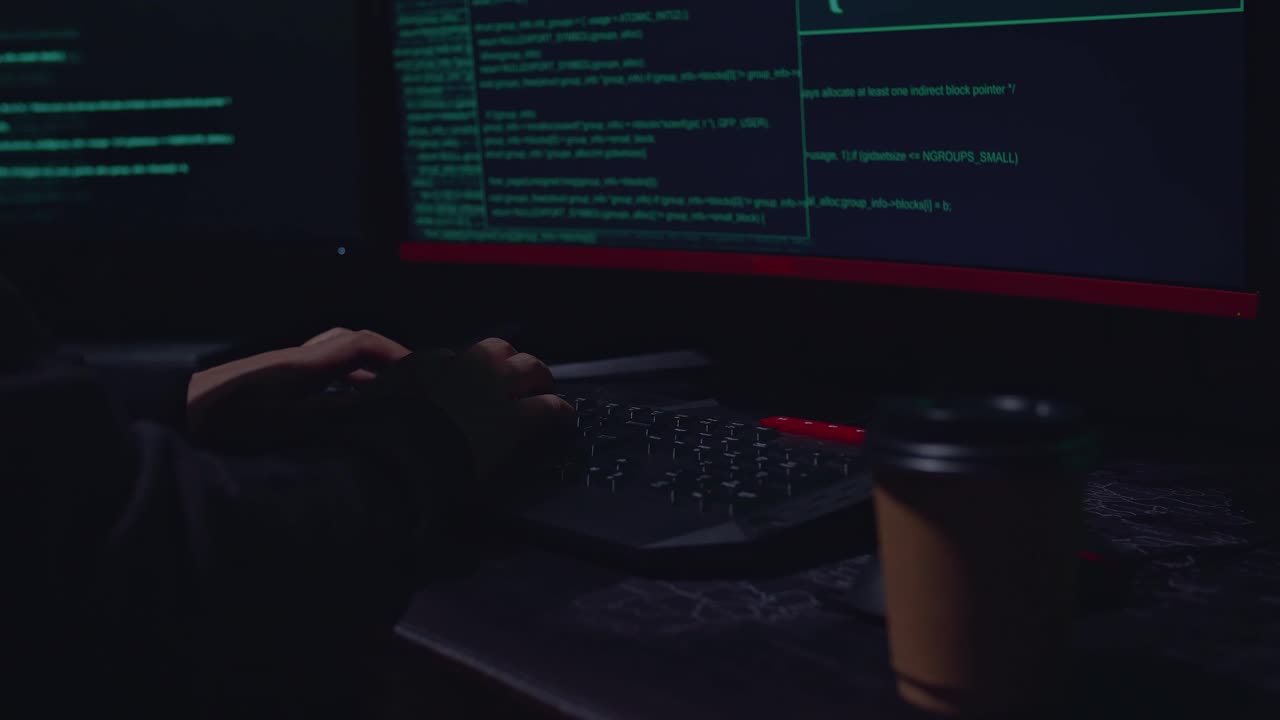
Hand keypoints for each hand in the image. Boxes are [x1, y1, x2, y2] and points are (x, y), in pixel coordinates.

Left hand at [187, 328, 411, 448]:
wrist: (183, 411)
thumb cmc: (233, 418)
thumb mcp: (288, 422)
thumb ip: (333, 414)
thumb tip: (373, 411)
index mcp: (309, 362)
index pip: (363, 342)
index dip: (395, 353)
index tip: (420, 371)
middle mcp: (300, 356)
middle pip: (350, 342)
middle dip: (381, 357)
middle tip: (405, 380)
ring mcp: (285, 366)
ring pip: (334, 356)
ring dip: (360, 368)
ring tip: (382, 393)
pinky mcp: (273, 378)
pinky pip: (319, 370)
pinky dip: (340, 380)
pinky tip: (343, 405)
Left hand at [414, 338, 574, 479]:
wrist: (384, 462)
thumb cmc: (442, 484)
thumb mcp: (490, 486)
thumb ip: (517, 463)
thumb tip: (534, 456)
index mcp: (516, 418)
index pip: (555, 409)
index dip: (562, 417)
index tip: (561, 424)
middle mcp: (495, 382)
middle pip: (531, 367)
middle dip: (539, 380)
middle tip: (536, 392)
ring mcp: (459, 365)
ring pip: (496, 348)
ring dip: (504, 361)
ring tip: (500, 372)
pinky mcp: (425, 359)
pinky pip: (451, 353)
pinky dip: (459, 365)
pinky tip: (452, 376)